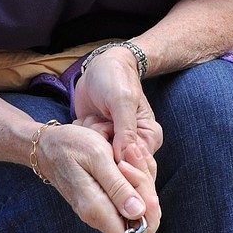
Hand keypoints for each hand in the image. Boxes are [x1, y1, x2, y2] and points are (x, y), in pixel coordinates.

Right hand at [33, 120, 160, 232]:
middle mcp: (98, 217)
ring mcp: (100, 210)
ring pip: (137, 208)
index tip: (149, 194)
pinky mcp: (102, 201)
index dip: (149, 220)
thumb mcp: (98, 157)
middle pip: (140, 222)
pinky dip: (134, 180)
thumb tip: (138, 213)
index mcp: (96, 210)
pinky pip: (128, 198)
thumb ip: (118, 187)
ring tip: (129, 155)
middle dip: (147, 193)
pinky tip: (127, 160)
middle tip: (136, 163)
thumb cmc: (70, 146)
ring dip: (141, 182)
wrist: (47, 146)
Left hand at [73, 47, 162, 162]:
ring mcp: (114, 144)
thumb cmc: (116, 78)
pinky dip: (82, 133)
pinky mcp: (98, 141)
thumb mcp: (122, 100)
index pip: (136, 165)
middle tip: (100, 119)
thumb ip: (126, 130)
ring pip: (97, 156)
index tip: (109, 131)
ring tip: (94, 117)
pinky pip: (86, 149)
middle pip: (114, 162)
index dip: (117, 155)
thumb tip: (125, 160)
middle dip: (101, 140)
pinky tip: (85, 119)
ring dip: (90, 135)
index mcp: (149, 139)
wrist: (100, 67)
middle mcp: (134, 146)